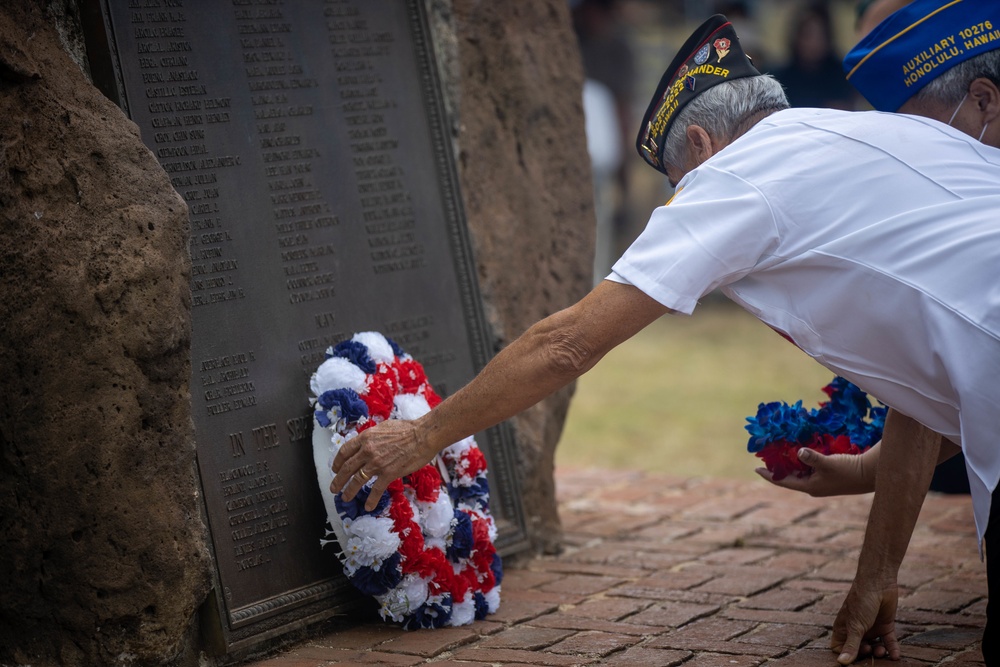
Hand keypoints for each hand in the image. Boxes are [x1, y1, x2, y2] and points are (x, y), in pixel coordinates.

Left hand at [329, 419, 437, 510]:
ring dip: (349, 491)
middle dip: (338, 480)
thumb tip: (366, 443)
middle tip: (334, 488)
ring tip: (345, 498)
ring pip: (357, 480)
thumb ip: (372, 437)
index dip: (338, 462)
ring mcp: (377, 463)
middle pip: (347, 468)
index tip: (335, 469)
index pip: (345, 451)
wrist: (423, 435)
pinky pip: (376, 490)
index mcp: (366, 438)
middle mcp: (368, 451)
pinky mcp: (389, 473)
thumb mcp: (383, 428)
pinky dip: (371, 500)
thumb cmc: (407, 429)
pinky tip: (368, 506)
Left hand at [755, 445, 877, 496]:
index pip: (783, 482)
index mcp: (809, 487)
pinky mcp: (828, 477)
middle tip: (767, 456)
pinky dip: (802, 461)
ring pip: (800, 472)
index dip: (769, 475)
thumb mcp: (828, 463)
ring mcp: (821, 482)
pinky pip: (809, 469)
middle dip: (778, 467)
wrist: (871, 474)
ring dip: (790, 463)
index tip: (755, 469)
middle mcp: (813, 487)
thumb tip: (798, 452)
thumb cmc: (848, 470)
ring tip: (779, 452)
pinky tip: (800, 451)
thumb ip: (812, 457)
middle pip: (790, 477)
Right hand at [831, 579, 899, 663]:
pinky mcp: (885, 626)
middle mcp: (856, 629)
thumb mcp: (856, 626)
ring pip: (874, 647)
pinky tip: (895, 656)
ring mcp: (871, 628)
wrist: (879, 582)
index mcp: (843, 628)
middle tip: (870, 651)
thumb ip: (851, 646)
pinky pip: (888, 642)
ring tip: (882, 651)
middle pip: (859, 650)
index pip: (840, 647)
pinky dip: (892, 650)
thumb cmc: (861, 601)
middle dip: (865, 655)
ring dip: (879, 653)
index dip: (846, 654)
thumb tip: (841, 663)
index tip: (854, 658)